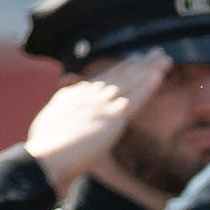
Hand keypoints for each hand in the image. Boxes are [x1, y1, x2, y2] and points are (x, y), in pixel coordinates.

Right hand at [23, 54, 170, 189]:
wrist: (46, 157)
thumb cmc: (45, 147)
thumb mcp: (49, 117)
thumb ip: (62, 97)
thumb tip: (68, 79)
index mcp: (75, 95)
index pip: (102, 79)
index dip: (121, 69)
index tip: (134, 60)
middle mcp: (90, 95)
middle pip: (119, 75)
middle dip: (138, 63)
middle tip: (154, 53)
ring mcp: (102, 104)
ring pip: (130, 82)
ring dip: (149, 70)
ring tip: (164, 59)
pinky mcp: (113, 117)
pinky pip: (135, 98)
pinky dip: (148, 86)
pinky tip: (159, 75)